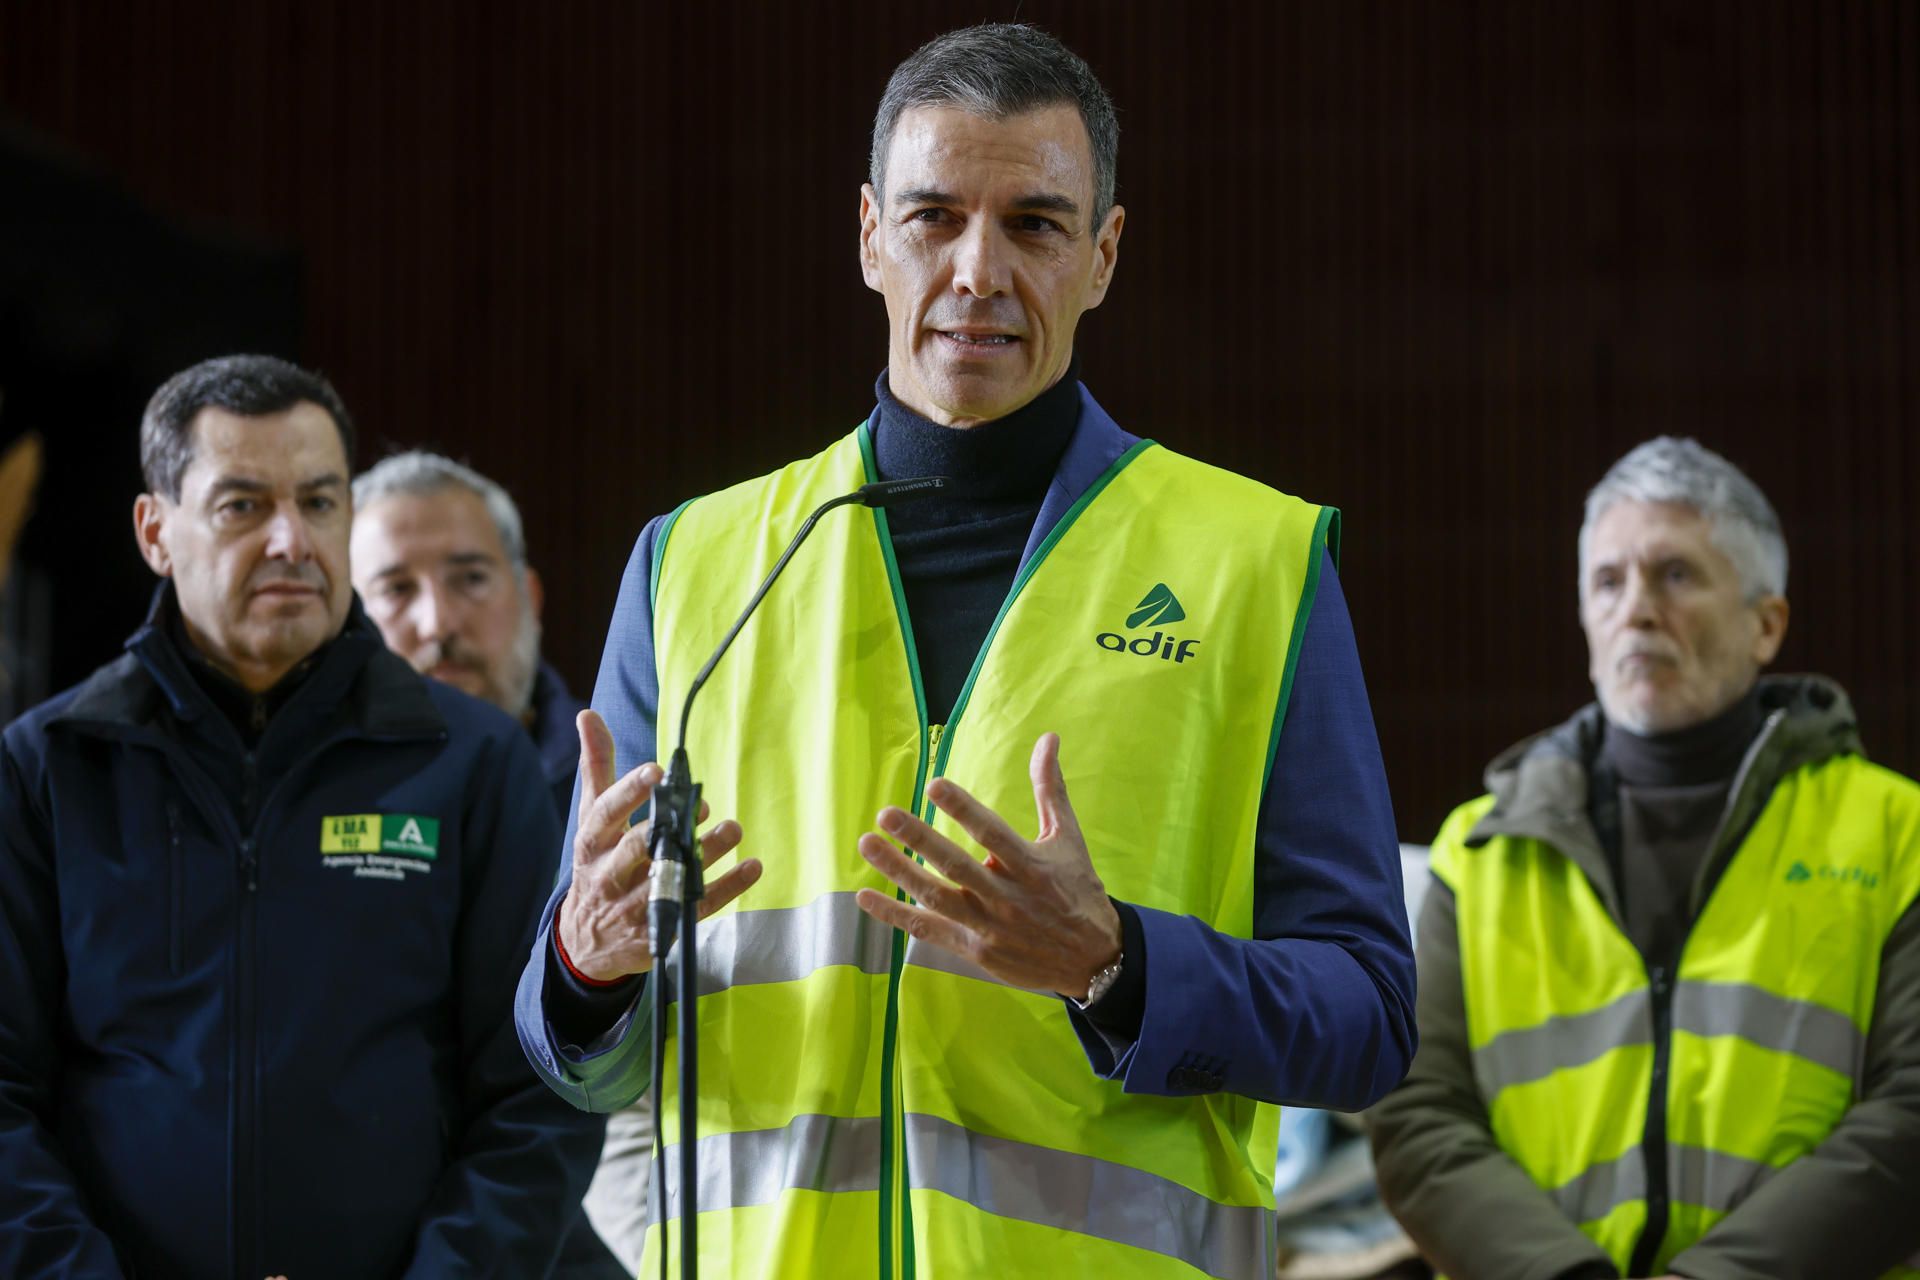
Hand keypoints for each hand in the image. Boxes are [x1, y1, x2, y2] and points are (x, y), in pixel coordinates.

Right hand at [556, 710, 760, 980]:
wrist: (586, 942)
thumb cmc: (597, 864)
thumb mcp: (591, 818)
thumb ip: (597, 768)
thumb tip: (588, 714)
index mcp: (591, 844)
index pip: (605, 815)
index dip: (628, 793)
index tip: (655, 771)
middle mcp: (608, 877)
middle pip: (635, 852)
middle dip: (664, 828)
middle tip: (699, 805)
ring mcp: (633, 907)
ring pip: (669, 881)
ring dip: (702, 857)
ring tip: (732, 830)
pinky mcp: (659, 931)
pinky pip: (696, 909)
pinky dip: (725, 889)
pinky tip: (751, 867)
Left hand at [855, 732, 1121, 997]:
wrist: (1094, 960)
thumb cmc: (1078, 891)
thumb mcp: (1068, 839)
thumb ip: (1050, 789)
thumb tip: (1048, 737)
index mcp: (1030, 865)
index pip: (991, 832)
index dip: (963, 809)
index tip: (934, 786)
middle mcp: (1007, 896)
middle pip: (956, 865)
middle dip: (919, 839)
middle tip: (886, 814)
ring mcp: (989, 926)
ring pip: (935, 897)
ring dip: (898, 871)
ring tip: (868, 844)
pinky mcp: (975, 949)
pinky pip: (928, 930)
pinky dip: (895, 915)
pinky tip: (866, 896)